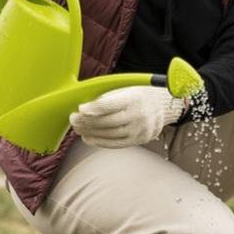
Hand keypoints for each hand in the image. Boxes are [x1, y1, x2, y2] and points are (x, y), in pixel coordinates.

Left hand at [69, 86, 188, 148]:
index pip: (109, 105)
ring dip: (90, 132)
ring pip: (109, 134)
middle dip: (87, 121)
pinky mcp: (138, 140)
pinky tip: (88, 138)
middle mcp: (138, 115)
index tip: (80, 108)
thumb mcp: (125, 89)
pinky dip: (99, 142)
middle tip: (73, 119)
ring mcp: (139, 130)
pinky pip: (115, 144)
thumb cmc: (136, 95)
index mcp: (134, 98)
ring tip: (78, 129)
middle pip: (107, 121)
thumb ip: (106, 96)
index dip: (92, 108)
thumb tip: (82, 106)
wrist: (160, 107)